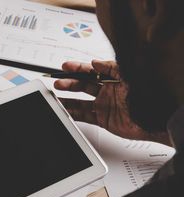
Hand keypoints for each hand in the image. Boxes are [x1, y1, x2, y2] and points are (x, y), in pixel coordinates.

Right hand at [54, 60, 170, 145]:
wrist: (153, 120)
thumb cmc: (145, 97)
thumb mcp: (129, 76)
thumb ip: (112, 68)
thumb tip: (96, 63)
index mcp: (113, 80)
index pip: (92, 72)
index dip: (78, 68)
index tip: (66, 66)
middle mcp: (107, 92)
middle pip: (83, 86)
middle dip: (69, 83)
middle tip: (58, 83)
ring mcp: (104, 106)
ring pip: (81, 101)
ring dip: (68, 99)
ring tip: (56, 97)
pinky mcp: (103, 119)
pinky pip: (84, 115)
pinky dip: (74, 113)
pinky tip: (65, 110)